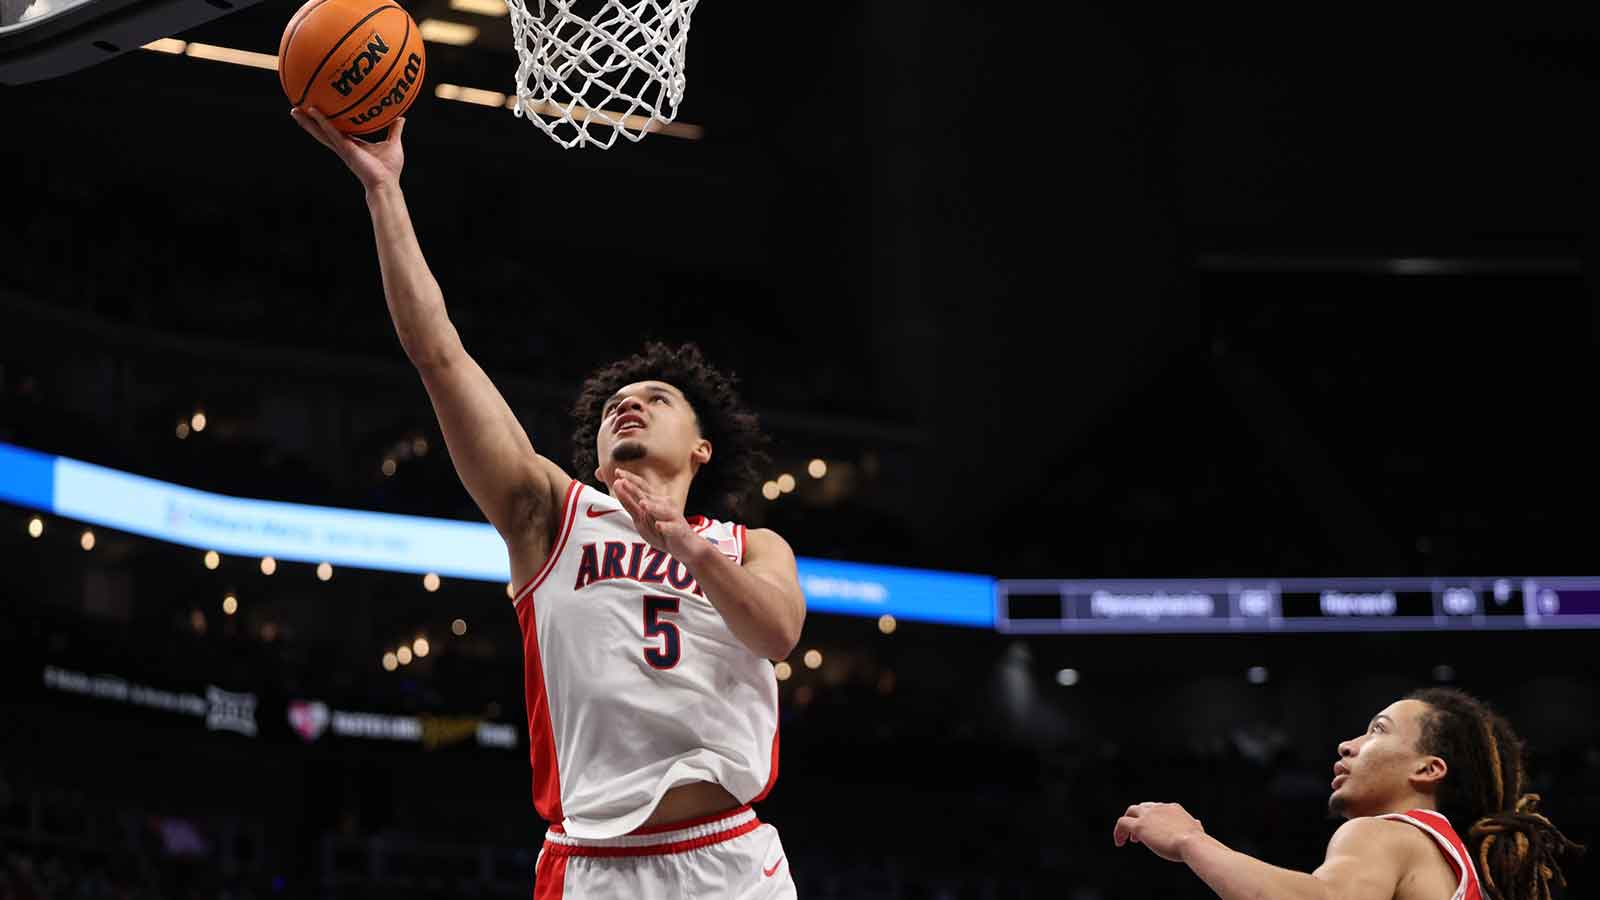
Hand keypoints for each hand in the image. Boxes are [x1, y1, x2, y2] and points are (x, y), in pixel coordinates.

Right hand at [289, 106, 405, 191]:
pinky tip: (313, 111)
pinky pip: (331, 132)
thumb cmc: (390, 169)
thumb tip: (401, 116)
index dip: (327, 121)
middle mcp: (343, 145)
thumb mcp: (393, 143)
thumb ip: (394, 129)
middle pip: (322, 130)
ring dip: (307, 122)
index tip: (319, 111)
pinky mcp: (344, 149)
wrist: (386, 183)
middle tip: (297, 108)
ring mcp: (342, 148)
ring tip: (294, 110)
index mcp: (352, 144)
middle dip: (309, 121)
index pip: (336, 129)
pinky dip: (322, 122)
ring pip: (321, 132)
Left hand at [611, 470, 693, 557]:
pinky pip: (672, 528)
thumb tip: (617, 484)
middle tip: (623, 482)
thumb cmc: (661, 530)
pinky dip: (665, 527)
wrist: (685, 545)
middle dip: (636, 489)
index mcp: (654, 500)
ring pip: (662, 510)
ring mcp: (673, 517)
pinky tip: (659, 526)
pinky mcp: (679, 530)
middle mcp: (664, 504)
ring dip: (653, 507)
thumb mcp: (641, 517)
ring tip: (642, 504)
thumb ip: (629, 503)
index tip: (617, 471)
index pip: (642, 486)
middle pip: (649, 495)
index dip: (630, 479)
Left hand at [1114, 802, 1205, 861]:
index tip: (1152, 831)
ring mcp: (1148, 816)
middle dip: (1138, 818)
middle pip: (1142, 807)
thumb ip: (1194, 825)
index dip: (1152, 819)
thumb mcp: (1197, 829)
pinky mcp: (1139, 826)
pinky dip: (1118, 831)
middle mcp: (1159, 808)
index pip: (1157, 808)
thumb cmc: (1197, 841)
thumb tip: (1197, 823)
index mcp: (1173, 808)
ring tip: (1126, 839)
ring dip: (1127, 825)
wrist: (1191, 843)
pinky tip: (1119, 843)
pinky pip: (1122, 823)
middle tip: (1137, 834)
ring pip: (1130, 812)